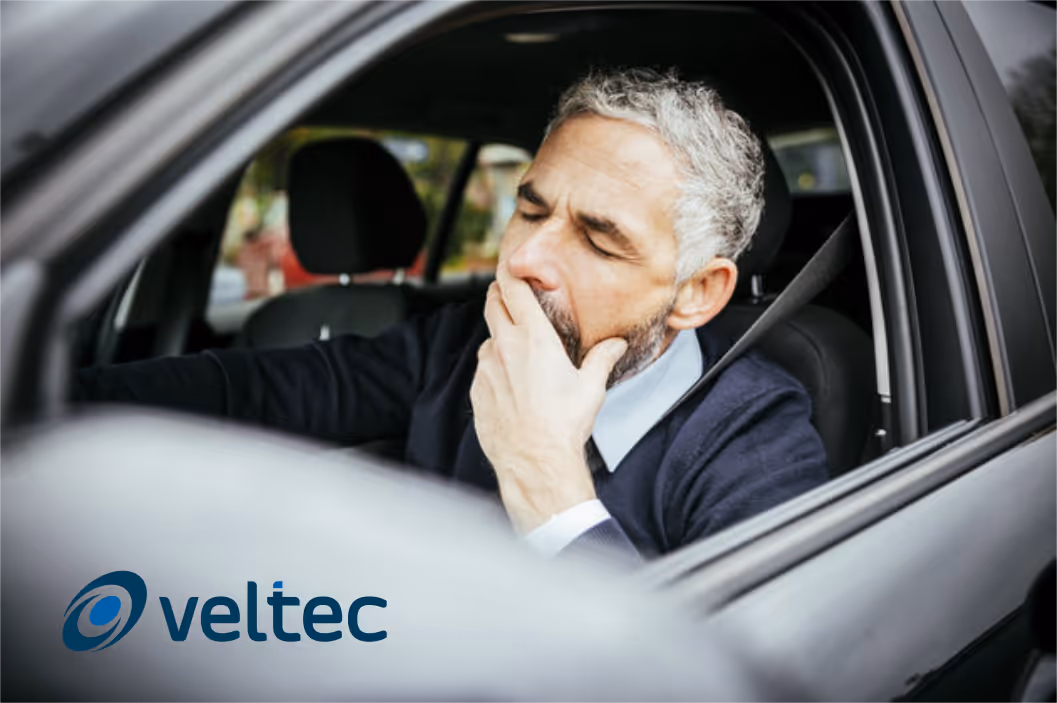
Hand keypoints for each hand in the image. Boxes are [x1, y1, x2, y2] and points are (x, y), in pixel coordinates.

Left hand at [470, 265, 627, 533]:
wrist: (536, 462)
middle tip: (510, 294)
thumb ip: (602, 359)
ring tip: (518, 350)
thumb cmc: (565, 424)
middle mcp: (505, 347)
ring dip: (499, 337)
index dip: (510, 272)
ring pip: (488, 339)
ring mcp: (487, 369)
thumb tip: (616, 345)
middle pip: (492, 304)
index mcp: (535, 338)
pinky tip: (510, 383)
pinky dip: (494, 368)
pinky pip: (483, 370)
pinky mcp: (477, 391)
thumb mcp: (591, 388)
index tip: (512, 265)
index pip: (514, 289)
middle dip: (500, 294)